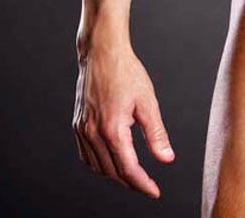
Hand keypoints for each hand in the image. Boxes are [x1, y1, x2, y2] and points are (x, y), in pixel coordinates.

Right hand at [72, 43, 174, 197]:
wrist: (102, 52)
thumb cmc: (127, 72)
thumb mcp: (147, 102)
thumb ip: (156, 134)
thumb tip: (166, 159)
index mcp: (112, 129)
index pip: (128, 169)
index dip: (143, 184)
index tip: (155, 192)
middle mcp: (93, 133)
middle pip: (112, 172)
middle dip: (131, 183)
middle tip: (147, 186)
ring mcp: (82, 129)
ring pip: (98, 166)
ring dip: (115, 175)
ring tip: (132, 176)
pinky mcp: (78, 124)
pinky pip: (86, 155)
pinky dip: (99, 164)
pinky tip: (111, 162)